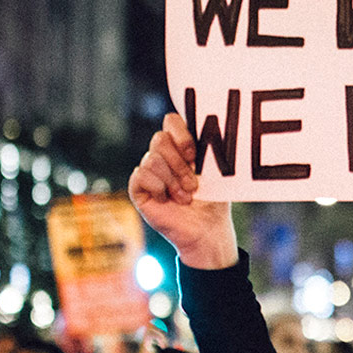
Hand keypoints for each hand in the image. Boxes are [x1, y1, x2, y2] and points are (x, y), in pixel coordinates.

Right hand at [128, 113, 237, 269]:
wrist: (207, 229)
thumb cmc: (213, 200)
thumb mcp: (214, 172)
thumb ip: (206, 149)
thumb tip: (208, 127)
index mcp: (181, 147)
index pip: (171, 122)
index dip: (181, 135)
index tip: (193, 155)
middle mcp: (162, 156)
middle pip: (159, 139)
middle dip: (179, 163)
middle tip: (193, 183)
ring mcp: (149, 172)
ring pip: (152, 159)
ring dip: (172, 180)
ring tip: (185, 197)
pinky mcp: (139, 189)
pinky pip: (140, 175)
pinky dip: (158, 187)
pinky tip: (168, 200)